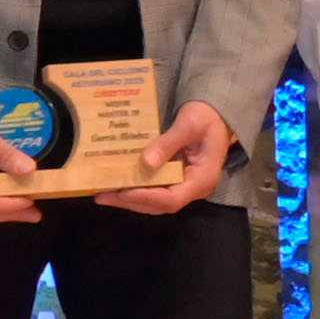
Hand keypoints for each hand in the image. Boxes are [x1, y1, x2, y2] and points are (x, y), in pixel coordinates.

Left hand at [100, 101, 239, 215]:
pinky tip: (118, 185)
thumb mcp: (188, 124)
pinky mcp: (177, 179)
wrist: (217, 113)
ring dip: (130, 199)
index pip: (172, 199)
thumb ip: (168, 143)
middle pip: (161, 204)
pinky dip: (137, 189)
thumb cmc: (206, 116)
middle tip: (102, 196)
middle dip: (131, 201)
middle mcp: (194, 188)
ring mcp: (186, 185)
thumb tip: (145, 162)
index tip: (122, 192)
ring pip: (156, 200)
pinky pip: (156, 190)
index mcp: (203, 179)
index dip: (145, 197)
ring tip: (104, 193)